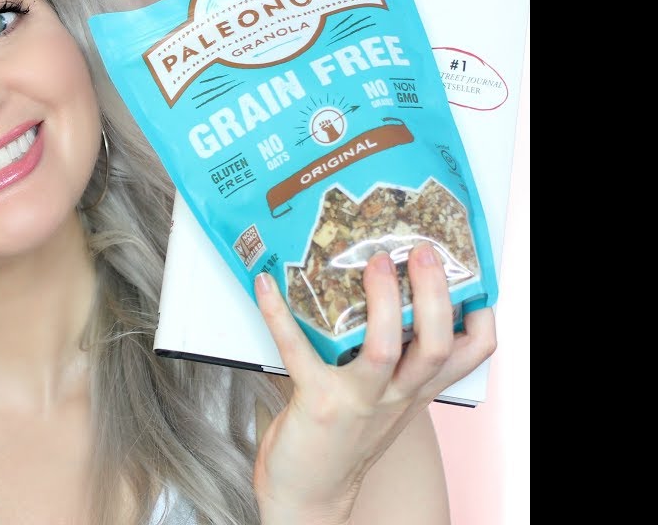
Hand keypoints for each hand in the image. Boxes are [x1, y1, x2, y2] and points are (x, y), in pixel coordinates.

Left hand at [251, 244, 495, 524]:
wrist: (309, 493)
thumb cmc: (341, 441)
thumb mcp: (383, 401)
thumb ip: (392, 360)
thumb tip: (379, 295)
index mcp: (413, 389)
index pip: (468, 352)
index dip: (478, 314)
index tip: (468, 272)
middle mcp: (394, 394)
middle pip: (435, 344)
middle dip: (433, 294)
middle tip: (422, 251)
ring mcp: (357, 399)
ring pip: (384, 349)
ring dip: (381, 302)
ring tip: (373, 263)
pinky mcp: (315, 401)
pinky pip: (297, 352)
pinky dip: (278, 316)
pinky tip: (267, 287)